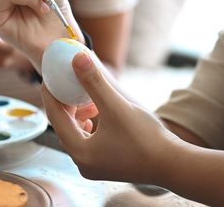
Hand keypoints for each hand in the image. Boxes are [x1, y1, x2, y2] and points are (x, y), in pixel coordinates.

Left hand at [42, 51, 180, 183]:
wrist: (174, 164)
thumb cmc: (146, 138)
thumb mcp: (116, 106)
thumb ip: (94, 82)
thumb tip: (76, 57)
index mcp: (79, 152)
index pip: (55, 117)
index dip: (51, 94)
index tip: (49, 76)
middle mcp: (82, 163)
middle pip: (64, 126)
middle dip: (65, 102)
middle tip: (67, 81)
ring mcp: (94, 166)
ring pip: (76, 133)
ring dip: (78, 112)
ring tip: (88, 96)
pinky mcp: (105, 164)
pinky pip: (88, 139)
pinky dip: (89, 123)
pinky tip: (98, 110)